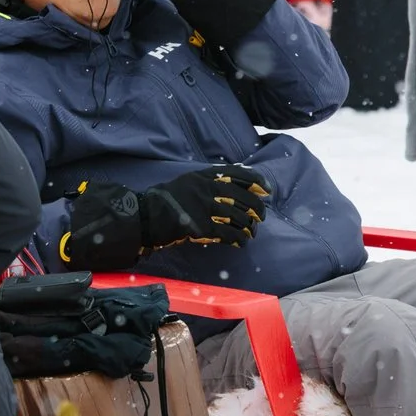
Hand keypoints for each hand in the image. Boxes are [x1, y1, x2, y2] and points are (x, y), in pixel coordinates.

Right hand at [58, 166, 268, 267]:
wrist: (147, 216)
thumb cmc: (167, 200)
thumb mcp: (187, 182)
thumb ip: (208, 182)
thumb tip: (235, 186)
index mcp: (203, 176)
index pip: (237, 173)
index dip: (256, 180)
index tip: (268, 189)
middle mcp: (206, 188)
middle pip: (243, 196)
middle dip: (257, 208)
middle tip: (262, 217)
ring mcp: (204, 207)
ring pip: (238, 216)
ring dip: (249, 227)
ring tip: (251, 233)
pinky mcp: (202, 226)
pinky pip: (228, 232)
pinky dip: (238, 239)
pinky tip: (240, 242)